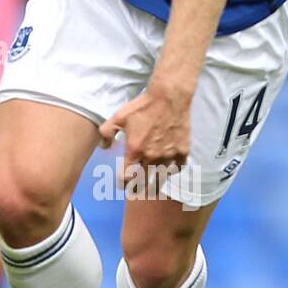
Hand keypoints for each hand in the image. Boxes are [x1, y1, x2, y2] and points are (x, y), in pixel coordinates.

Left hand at [99, 79, 191, 194]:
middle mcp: (152, 157)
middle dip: (138, 189)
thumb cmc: (142, 107)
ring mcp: (169, 155)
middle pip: (144, 183)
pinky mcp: (183, 151)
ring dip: (156, 183)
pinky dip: (173, 171)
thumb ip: (106, 133)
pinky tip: (170, 169)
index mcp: (135, 150)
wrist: (168, 97)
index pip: (127, 177)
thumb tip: (104, 147)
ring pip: (162, 178)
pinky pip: (178, 168)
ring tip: (152, 186)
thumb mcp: (117, 117)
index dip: (123, 183)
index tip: (122, 183)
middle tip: (136, 190)